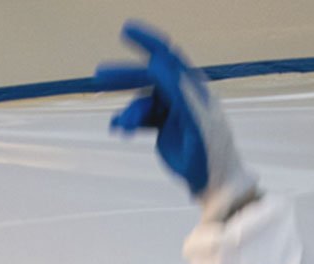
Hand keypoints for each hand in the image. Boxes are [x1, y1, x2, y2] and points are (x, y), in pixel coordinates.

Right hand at [95, 20, 258, 220]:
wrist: (214, 183)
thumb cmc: (210, 153)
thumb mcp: (194, 121)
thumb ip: (176, 91)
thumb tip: (156, 63)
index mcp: (194, 89)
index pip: (168, 58)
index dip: (147, 41)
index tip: (124, 30)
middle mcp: (183, 96)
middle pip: (149, 77)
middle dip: (124, 77)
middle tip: (98, 76)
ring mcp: (174, 111)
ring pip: (143, 101)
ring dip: (129, 111)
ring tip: (119, 127)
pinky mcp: (165, 128)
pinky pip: (142, 118)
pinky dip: (129, 122)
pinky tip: (118, 129)